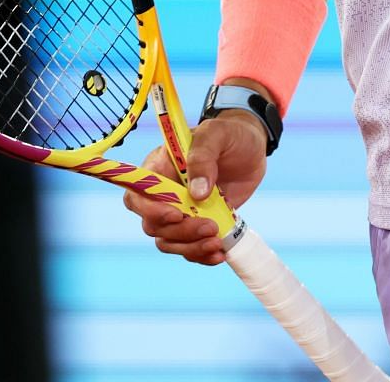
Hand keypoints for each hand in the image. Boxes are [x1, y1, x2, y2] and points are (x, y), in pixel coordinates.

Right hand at [120, 112, 268, 265]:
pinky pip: (190, 248)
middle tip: (211, 227)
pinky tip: (220, 252)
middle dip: (181, 232)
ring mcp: (182, 211)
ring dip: (191, 247)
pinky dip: (202, 254)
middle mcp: (165, 194)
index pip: (138, 196)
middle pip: (154, 225)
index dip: (150, 211)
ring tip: (218, 242)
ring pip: (169, 241)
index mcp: (160, 168)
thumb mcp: (217, 135)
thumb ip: (203, 157)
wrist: (251, 149)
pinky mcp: (199, 224)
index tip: (176, 215)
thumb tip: (197, 193)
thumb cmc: (229, 135)